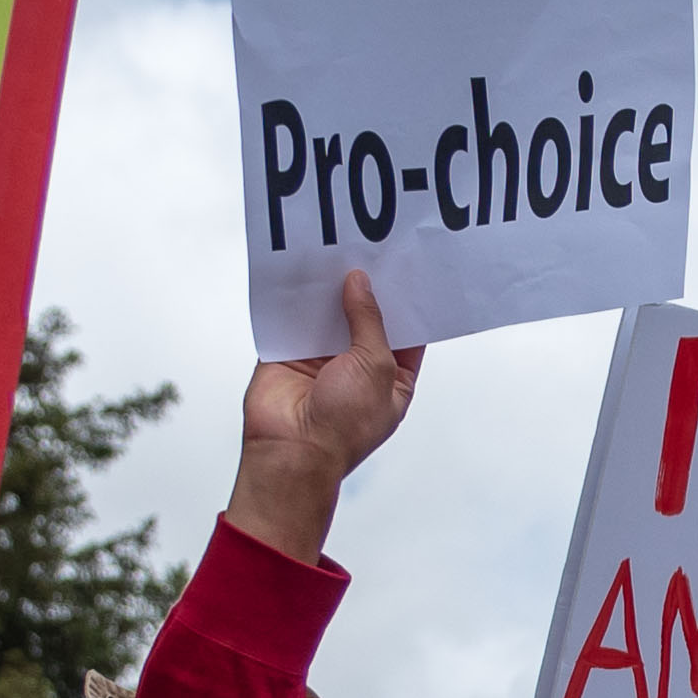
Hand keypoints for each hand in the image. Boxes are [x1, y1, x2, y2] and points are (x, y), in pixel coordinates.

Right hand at [227, 270, 422, 560]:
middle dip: (369, 288)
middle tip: (375, 246)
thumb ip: (368, 321)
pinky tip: (306, 266)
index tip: (409, 266)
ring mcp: (322, 359)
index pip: (406, 332)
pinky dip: (299, 295)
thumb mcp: (374, 366)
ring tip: (341, 246)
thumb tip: (359, 281)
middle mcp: (358, 366)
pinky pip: (295, 316)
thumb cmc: (344, 424)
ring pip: (330, 313)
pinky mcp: (288, 352)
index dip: (407, 302)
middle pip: (366, 317)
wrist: (290, 451)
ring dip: (333, 287)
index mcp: (392, 377)